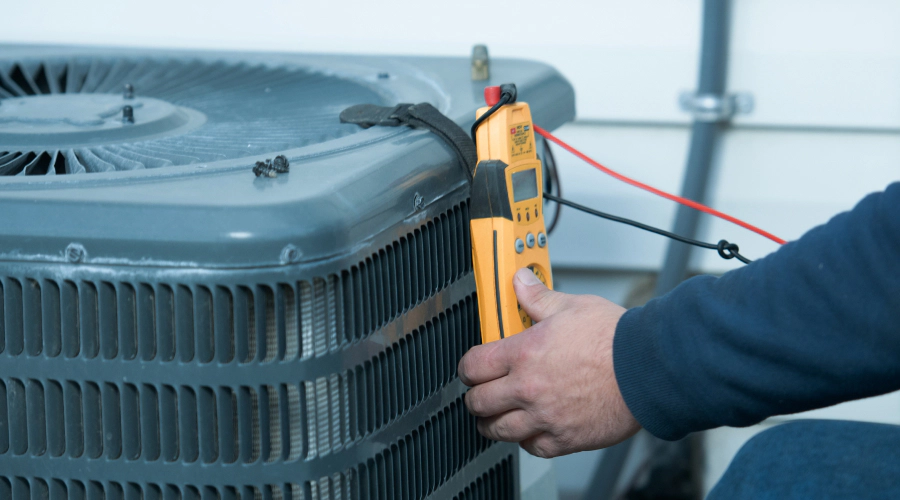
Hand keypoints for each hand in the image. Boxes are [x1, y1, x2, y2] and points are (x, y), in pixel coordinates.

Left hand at [459, 268, 640, 457]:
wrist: (648, 369)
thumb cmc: (614, 339)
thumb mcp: (571, 307)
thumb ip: (538, 297)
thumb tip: (521, 281)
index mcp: (524, 354)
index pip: (473, 366)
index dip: (467, 367)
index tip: (472, 367)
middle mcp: (528, 388)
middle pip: (478, 402)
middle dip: (475, 396)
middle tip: (481, 391)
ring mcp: (545, 416)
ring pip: (498, 430)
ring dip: (492, 422)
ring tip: (496, 416)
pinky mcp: (565, 438)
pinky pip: (532, 447)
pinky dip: (527, 440)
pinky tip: (530, 429)